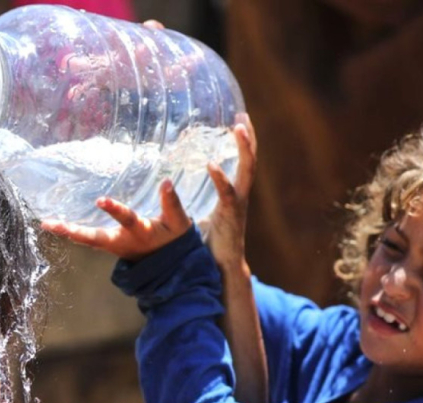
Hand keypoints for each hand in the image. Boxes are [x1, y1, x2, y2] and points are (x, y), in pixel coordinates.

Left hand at [41, 180, 191, 260]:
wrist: (169, 267)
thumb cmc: (173, 240)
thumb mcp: (179, 222)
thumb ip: (172, 203)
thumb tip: (165, 181)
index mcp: (140, 232)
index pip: (126, 220)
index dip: (115, 211)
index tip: (100, 200)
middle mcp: (122, 242)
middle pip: (95, 238)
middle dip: (74, 231)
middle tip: (51, 224)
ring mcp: (113, 246)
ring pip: (88, 240)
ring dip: (68, 232)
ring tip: (47, 223)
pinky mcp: (109, 246)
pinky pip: (89, 240)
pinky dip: (73, 233)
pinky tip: (59, 225)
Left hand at [203, 113, 256, 270]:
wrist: (221, 267)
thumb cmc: (210, 242)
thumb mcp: (201, 214)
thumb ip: (193, 200)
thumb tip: (172, 188)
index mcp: (233, 193)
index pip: (242, 162)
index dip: (243, 142)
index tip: (239, 119)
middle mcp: (240, 196)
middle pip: (250, 161)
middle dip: (248, 138)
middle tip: (242, 116)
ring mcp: (238, 205)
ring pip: (246, 172)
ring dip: (244, 149)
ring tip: (238, 128)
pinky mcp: (230, 216)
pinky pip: (228, 194)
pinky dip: (220, 178)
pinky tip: (211, 164)